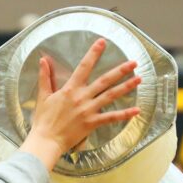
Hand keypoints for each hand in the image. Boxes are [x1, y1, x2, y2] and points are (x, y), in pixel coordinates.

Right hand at [21, 39, 141, 170]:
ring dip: (126, 87)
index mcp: (70, 89)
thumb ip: (45, 77)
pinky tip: (136, 110)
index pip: (84, 67)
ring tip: (139, 79)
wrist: (46, 140)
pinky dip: (124, 114)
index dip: (94, 53)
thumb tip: (43, 60)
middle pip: (104, 80)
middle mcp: (82, 97)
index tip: (102, 42)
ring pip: (111, 96)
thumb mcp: (43, 96)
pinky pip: (111, 117)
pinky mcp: (92, 123)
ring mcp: (88, 110)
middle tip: (134, 63)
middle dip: (120, 70)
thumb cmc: (43, 120)